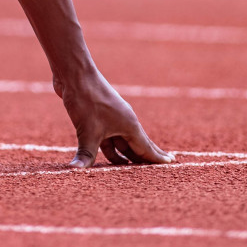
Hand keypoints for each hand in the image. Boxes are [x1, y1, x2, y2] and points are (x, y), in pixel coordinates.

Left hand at [54, 70, 172, 168]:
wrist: (74, 75)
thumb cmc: (87, 100)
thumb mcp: (87, 131)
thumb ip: (85, 154)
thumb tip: (75, 170)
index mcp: (130, 126)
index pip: (147, 148)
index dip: (157, 158)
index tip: (171, 163)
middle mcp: (124, 122)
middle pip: (137, 146)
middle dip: (144, 159)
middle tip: (156, 171)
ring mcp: (111, 119)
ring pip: (121, 143)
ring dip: (123, 157)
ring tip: (130, 172)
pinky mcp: (98, 117)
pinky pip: (108, 138)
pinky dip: (109, 149)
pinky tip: (107, 158)